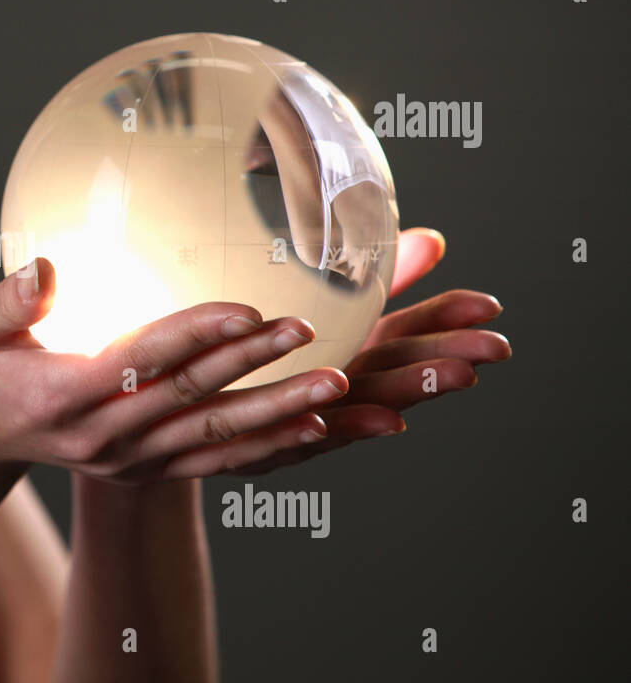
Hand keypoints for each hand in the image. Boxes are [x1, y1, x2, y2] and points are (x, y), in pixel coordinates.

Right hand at [0, 258, 351, 485]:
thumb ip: (9, 300)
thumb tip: (45, 271)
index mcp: (64, 394)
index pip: (143, 360)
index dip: (197, 334)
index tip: (249, 308)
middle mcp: (102, 437)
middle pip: (192, 397)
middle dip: (255, 365)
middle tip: (312, 335)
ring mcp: (126, 460)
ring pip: (215, 436)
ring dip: (279, 412)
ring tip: (336, 387)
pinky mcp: (144, 469)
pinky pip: (214, 462)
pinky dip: (266, 449)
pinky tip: (315, 430)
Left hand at [231, 227, 510, 474]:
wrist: (193, 406)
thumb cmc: (261, 348)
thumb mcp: (319, 305)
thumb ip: (372, 277)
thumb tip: (432, 239)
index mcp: (353, 347)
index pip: (408, 328)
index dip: (446, 317)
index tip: (487, 306)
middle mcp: (342, 383)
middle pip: (399, 368)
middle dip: (447, 357)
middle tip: (490, 349)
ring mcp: (313, 415)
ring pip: (367, 403)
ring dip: (412, 390)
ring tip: (453, 377)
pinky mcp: (276, 443)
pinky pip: (313, 434)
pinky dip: (350, 428)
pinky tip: (385, 421)